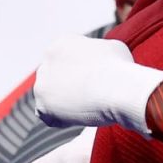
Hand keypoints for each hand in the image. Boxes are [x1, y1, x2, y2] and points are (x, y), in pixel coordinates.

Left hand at [34, 35, 162, 135]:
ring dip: (63, 102)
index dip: (80, 70)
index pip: (64, 58)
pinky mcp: (43, 106)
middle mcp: (46, 61)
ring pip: (49, 96)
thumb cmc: (119, 67)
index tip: (93, 78)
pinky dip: (62, 119)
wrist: (118, 88)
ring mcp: (42, 84)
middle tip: (88, 94)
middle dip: (67, 85)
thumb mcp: (111, 48)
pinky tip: (80, 115)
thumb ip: (97, 53)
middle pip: (54, 76)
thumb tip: (99, 60)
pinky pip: (49, 115)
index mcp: (61, 44)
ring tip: (86, 106)